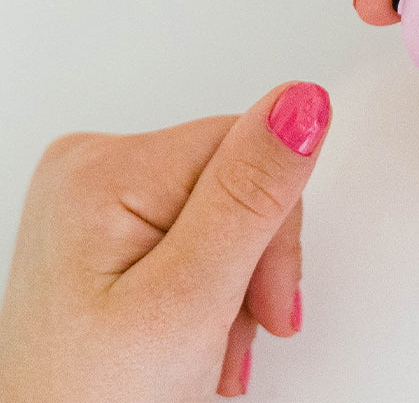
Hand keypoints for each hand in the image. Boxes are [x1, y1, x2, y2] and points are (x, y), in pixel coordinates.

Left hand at [0, 82, 330, 401]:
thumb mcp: (190, 298)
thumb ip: (250, 195)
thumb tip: (299, 104)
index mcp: (103, 169)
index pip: (248, 147)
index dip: (272, 226)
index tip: (257, 293)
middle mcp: (93, 168)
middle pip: (239, 177)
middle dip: (254, 259)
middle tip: (231, 328)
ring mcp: (97, 200)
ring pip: (228, 207)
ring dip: (237, 279)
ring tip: (207, 341)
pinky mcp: (107, 230)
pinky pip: (200, 228)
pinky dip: (211, 284)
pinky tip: (191, 328)